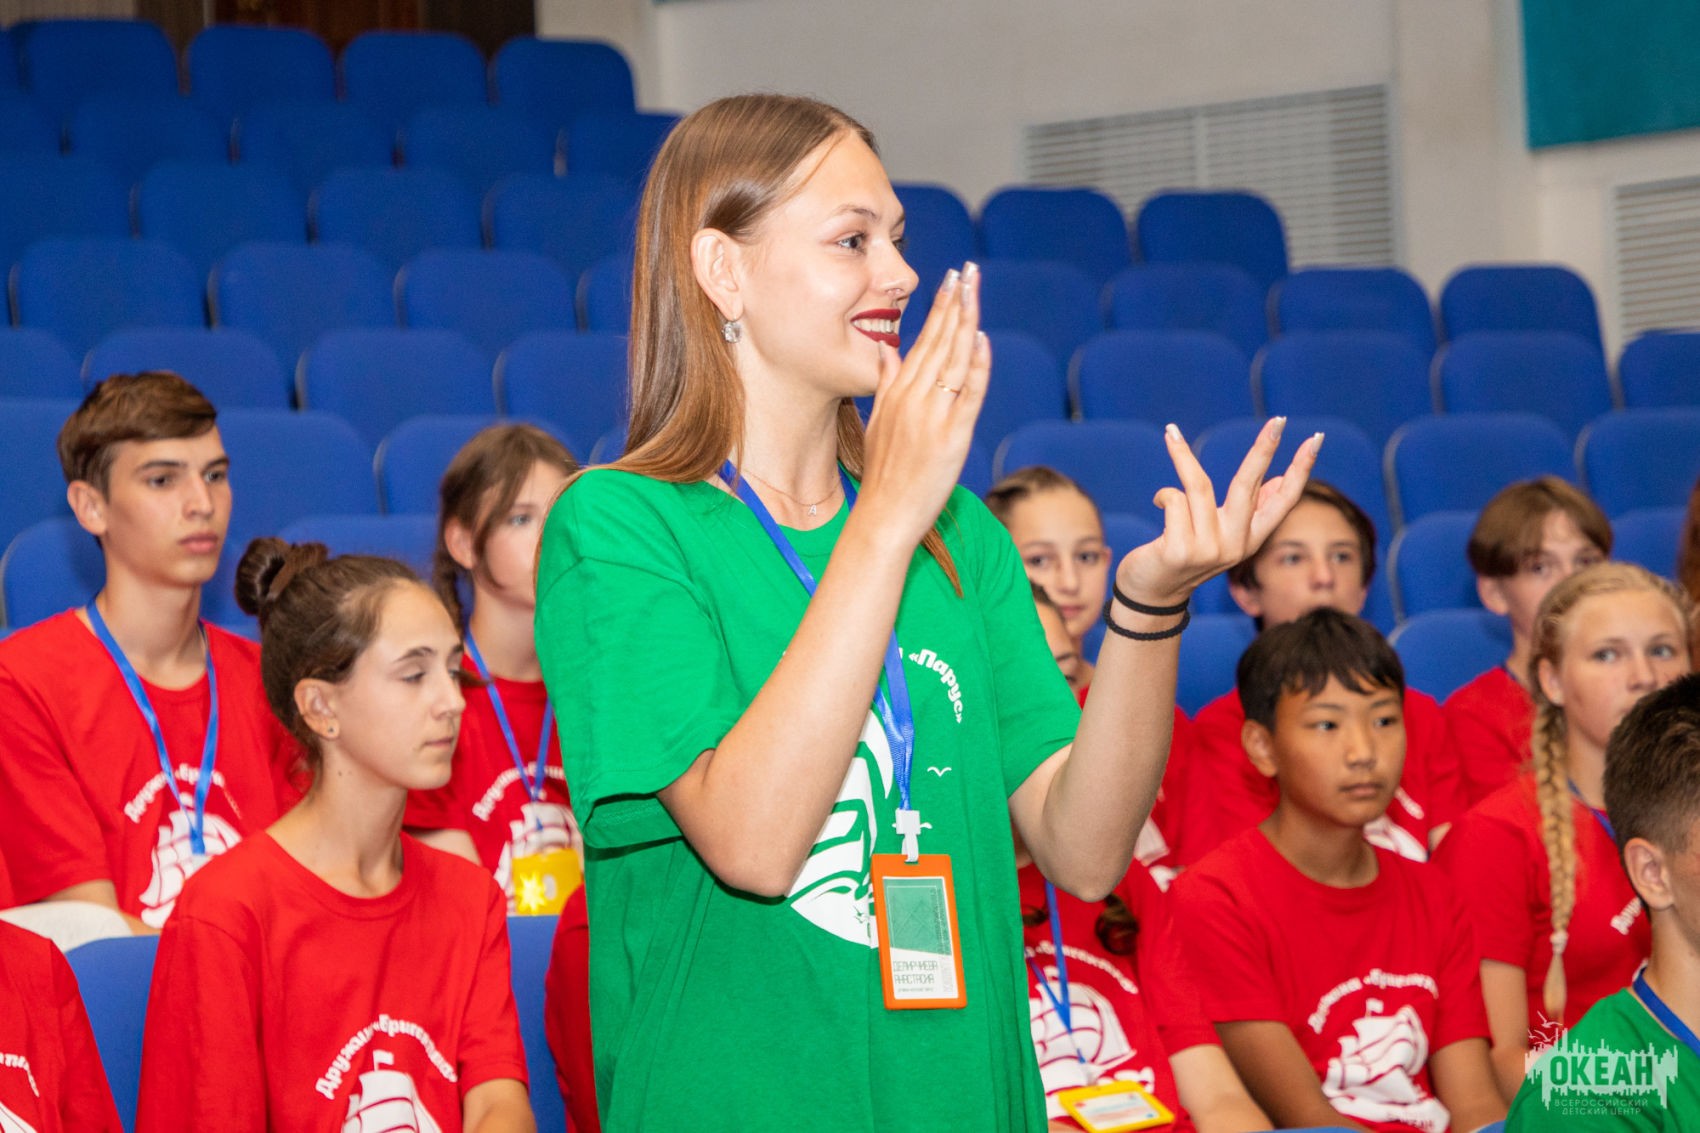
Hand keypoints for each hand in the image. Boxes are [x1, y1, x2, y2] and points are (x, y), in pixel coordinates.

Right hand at [856, 263, 990, 548]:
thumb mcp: (878, 421)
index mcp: (897, 393)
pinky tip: (983, 340)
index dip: (939, 308)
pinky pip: (968, 394)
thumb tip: (887, 349)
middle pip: (939, 342)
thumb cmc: (883, 474)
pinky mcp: (951, 438)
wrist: (883, 516)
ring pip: (954, 360)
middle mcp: (913, 399)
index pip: (922, 340)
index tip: (950, 280)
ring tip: (975, 289)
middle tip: (967, 270)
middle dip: (955, 302)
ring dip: (966, 322)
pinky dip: (978, 366)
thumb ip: (886, 382)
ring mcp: (932, 417)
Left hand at [1114, 417, 1321, 605]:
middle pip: (1249, 485)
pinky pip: (1173, 499)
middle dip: (1264, 450)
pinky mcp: (1179, 551)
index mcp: (1249, 539)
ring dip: (1183, 455)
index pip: (1283, 499)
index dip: (1301, 469)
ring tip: (1171, 435)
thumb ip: (1248, 509)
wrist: (1151, 594)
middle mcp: (1234, 545)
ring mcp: (1207, 550)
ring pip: (1199, 486)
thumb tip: (1278, 479)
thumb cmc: (1184, 554)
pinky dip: (1163, 494)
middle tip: (1278, 420)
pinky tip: (1158, 503)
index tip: (1316, 439)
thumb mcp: (1220, 533)